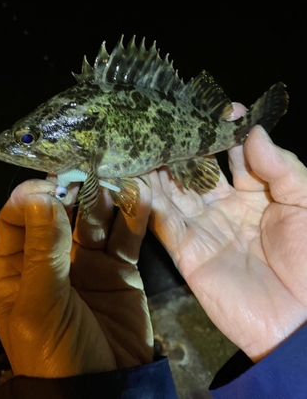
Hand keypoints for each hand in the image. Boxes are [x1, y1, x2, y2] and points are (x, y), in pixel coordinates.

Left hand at [0, 179, 153, 377]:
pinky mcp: (121, 270)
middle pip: (61, 211)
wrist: (104, 391)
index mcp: (21, 268)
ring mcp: (89, 263)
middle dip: (75, 190)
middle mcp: (54, 259)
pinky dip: (134, 217)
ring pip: (96, 219)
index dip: (31, 197)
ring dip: (106, 198)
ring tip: (119, 179)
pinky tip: (141, 197)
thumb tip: (40, 195)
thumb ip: (42, 251)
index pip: (18, 218)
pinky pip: (126, 237)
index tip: (52, 185)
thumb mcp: (40, 306)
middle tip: (92, 172)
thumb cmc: (57, 353)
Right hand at [149, 125, 306, 360]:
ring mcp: (203, 227)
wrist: (303, 320)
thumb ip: (280, 167)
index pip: (230, 153)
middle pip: (195, 169)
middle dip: (180, 146)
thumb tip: (252, 131)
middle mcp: (223, 205)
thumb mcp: (305, 203)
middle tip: (163, 119)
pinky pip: (163, 223)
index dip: (222, 130)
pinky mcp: (187, 252)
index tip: (218, 107)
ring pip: (173, 192)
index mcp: (254, 191)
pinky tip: (136, 180)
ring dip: (157, 169)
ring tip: (141, 142)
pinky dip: (148, 202)